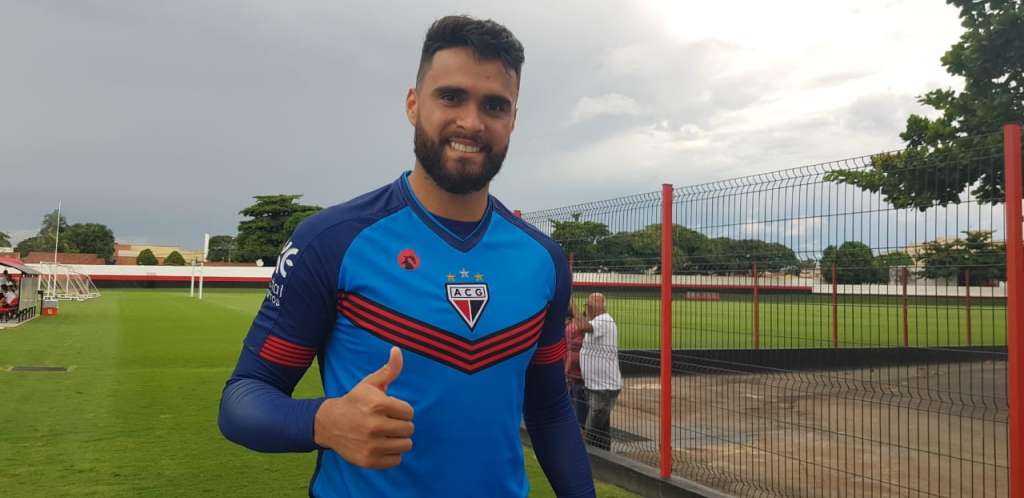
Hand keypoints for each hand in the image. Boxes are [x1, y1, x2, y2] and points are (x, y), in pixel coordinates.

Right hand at [314, 347, 414, 468]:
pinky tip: (381, 445)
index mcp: (378, 405)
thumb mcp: (370, 383)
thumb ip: (389, 369)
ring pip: (406, 445)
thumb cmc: (355, 401)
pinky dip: (391, 454)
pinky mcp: (368, 460)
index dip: (401, 410)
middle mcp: (375, 426)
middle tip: (387, 423)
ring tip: (386, 434)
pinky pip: (396, 460)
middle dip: (401, 425)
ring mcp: (371, 445)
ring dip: (398, 440)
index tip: (390, 410)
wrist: (328, 423)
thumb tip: (397, 350)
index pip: (409, 412)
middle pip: (409, 429)